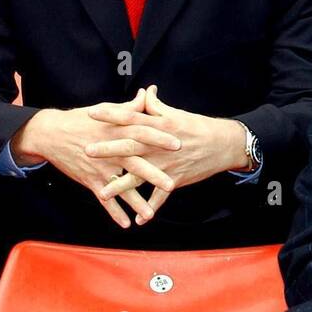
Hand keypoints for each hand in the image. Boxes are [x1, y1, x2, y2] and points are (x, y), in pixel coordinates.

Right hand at [11, 87, 179, 227]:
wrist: (51, 133)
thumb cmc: (81, 120)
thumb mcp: (106, 110)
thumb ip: (130, 108)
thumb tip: (147, 94)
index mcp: (118, 132)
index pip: (142, 134)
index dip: (160, 139)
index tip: (179, 143)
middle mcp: (111, 151)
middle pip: (135, 164)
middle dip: (153, 175)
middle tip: (171, 184)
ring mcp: (101, 168)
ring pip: (121, 187)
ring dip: (135, 201)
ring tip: (150, 214)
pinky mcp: (91, 180)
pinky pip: (104, 199)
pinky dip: (114, 212)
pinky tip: (125, 224)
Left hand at [88, 84, 251, 223]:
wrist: (224, 145)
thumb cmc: (199, 127)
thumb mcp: (177, 113)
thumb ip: (156, 105)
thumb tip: (145, 92)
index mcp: (160, 126)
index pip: (131, 118)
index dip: (111, 115)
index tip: (91, 113)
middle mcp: (160, 146)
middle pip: (130, 147)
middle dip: (108, 150)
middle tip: (87, 150)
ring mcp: (167, 164)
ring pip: (141, 176)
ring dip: (121, 185)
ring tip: (103, 192)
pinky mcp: (176, 179)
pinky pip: (160, 197)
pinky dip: (150, 208)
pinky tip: (139, 220)